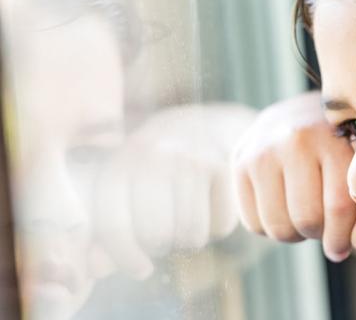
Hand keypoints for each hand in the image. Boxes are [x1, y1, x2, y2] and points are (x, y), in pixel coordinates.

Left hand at [88, 103, 255, 278]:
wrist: (212, 124)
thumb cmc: (161, 170)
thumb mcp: (130, 190)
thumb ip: (109, 231)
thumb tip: (95, 269)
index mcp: (121, 161)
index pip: (113, 224)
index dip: (125, 256)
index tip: (142, 269)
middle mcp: (153, 154)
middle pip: (156, 234)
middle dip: (165, 244)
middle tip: (172, 229)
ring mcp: (190, 157)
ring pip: (190, 234)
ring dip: (192, 237)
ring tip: (192, 214)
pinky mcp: (223, 165)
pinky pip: (219, 225)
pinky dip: (219, 225)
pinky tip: (214, 204)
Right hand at [231, 91, 355, 261]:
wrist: (299, 113)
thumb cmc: (339, 148)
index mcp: (331, 139)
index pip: (337, 206)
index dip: (341, 237)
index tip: (340, 247)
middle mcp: (294, 139)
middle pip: (306, 219)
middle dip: (319, 234)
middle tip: (323, 227)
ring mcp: (262, 150)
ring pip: (278, 227)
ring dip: (295, 235)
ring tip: (304, 217)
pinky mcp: (239, 162)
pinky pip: (253, 223)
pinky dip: (270, 228)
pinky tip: (283, 209)